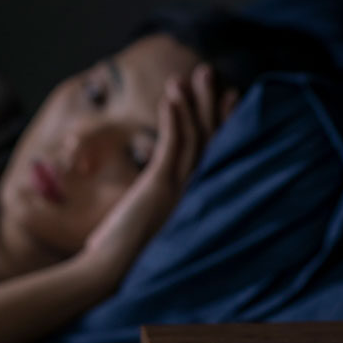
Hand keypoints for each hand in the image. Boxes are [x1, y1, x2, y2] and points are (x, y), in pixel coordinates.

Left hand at [83, 65, 235, 283]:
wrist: (112, 270)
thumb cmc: (127, 249)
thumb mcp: (152, 217)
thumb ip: (163, 198)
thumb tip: (158, 185)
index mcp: (197, 198)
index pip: (218, 153)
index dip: (225, 122)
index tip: (230, 96)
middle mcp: (196, 192)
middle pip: (212, 139)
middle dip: (212, 103)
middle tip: (209, 72)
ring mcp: (180, 189)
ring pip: (195, 136)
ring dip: (193, 102)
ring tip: (190, 73)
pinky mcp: (160, 186)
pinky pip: (171, 144)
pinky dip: (173, 117)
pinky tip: (171, 96)